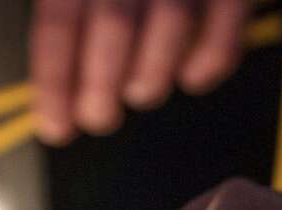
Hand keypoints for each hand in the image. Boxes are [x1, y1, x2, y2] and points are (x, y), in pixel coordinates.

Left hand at [31, 0, 252, 142]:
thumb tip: (56, 72)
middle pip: (113, 23)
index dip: (55, 80)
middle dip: (101, 86)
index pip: (58, 18)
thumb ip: (66, 4)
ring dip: (151, 75)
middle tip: (97, 118)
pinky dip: (210, 61)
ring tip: (139, 92)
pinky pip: (226, 23)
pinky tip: (190, 77)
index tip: (55, 125)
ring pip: (171, 22)